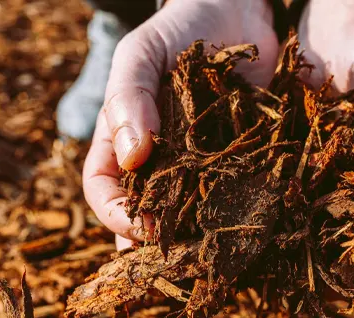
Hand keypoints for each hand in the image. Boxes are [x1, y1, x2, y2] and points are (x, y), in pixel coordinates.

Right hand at [83, 0, 278, 249]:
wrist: (235, 12)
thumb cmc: (177, 30)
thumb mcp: (141, 54)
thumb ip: (128, 96)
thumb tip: (131, 157)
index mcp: (121, 141)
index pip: (103, 190)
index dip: (115, 214)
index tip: (141, 226)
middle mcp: (158, 161)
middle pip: (146, 214)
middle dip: (157, 240)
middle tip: (179, 257)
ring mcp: (199, 165)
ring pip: (189, 214)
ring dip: (196, 237)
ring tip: (212, 254)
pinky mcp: (240, 160)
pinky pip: (234, 194)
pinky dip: (238, 213)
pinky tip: (250, 227)